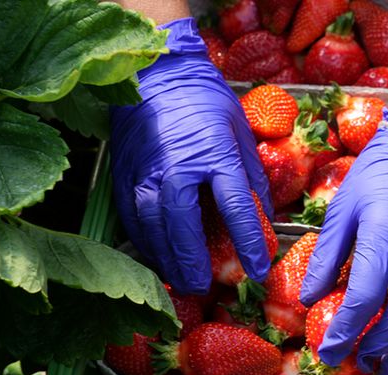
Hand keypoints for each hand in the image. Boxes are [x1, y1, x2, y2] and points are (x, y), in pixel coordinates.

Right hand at [110, 18, 272, 293]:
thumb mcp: (241, 134)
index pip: (236, 208)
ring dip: (167, 259)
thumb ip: (251, 179)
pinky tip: (156, 258)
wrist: (158, 73)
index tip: (258, 270)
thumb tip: (264, 220)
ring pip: (153, 226)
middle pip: (184, 225)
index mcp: (215, 154)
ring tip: (181, 282)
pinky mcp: (123, 173)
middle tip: (204, 288)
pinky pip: (132, 217)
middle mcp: (177, 166)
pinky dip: (144, 242)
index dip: (248, 243)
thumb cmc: (207, 102)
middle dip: (194, 262)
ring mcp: (145, 171)